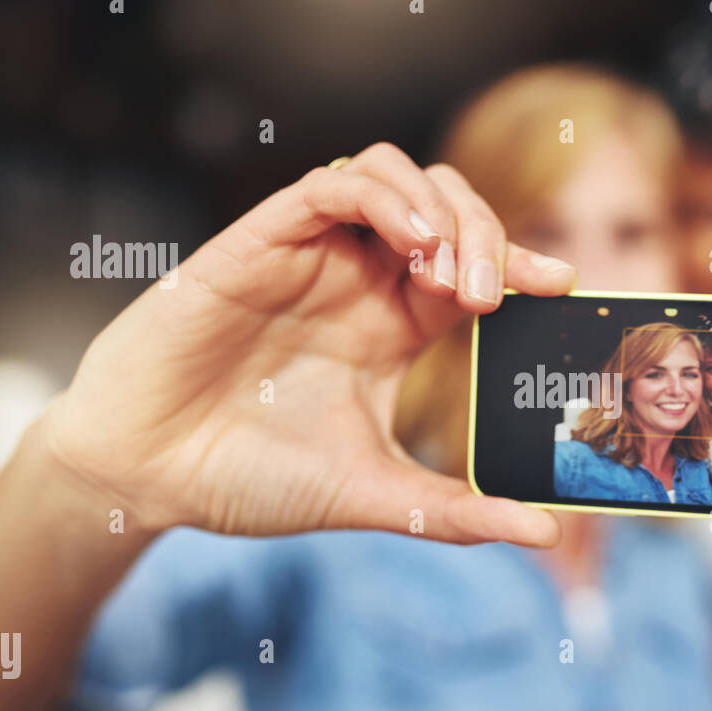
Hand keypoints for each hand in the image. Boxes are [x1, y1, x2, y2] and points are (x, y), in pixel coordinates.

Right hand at [44, 144, 576, 545]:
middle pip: (447, 208)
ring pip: (394, 177)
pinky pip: (333, 186)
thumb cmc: (247, 478)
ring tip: (454, 275)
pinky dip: (384, 197)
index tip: (563, 285)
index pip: (473, 269)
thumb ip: (455, 511)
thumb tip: (545, 533)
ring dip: (442, 209)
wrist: (147, 475)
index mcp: (390, 327)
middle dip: (488, 233)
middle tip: (497, 294)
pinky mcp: (261, 241)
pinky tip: (413, 244)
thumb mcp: (371, 493)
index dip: (521, 263)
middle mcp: (357, 281)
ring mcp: (310, 256)